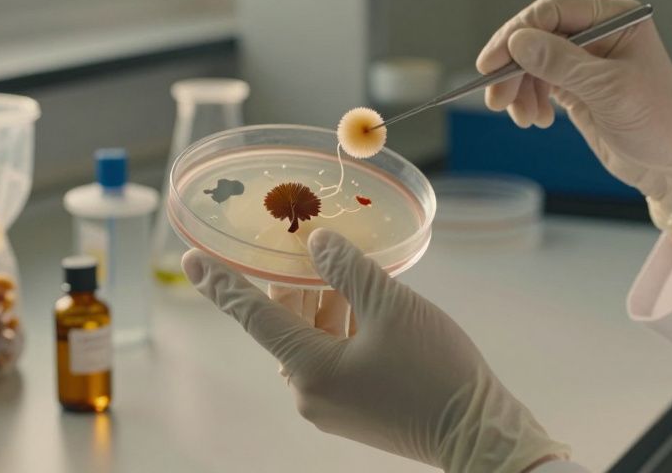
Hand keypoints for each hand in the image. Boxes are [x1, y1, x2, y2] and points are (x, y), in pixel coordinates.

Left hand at [182, 230, 569, 472]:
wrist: (479, 432)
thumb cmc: (436, 371)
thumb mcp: (392, 306)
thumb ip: (348, 269)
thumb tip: (316, 244)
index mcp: (310, 369)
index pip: (254, 316)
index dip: (222, 284)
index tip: (191, 259)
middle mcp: (310, 392)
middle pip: (287, 324)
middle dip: (297, 282)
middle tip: (307, 240)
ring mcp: (332, 404)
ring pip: (313, 338)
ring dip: (327, 301)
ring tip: (349, 267)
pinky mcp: (355, 407)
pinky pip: (334, 356)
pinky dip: (344, 325)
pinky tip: (369, 302)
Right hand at [477, 0, 671, 236]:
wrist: (671, 167)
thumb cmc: (656, 123)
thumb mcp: (609, 90)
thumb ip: (562, 63)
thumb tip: (517, 41)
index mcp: (617, 17)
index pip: (555, 10)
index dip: (518, 32)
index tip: (492, 63)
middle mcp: (599, 31)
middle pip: (538, 33)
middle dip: (513, 65)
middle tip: (496, 97)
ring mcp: (585, 57)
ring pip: (532, 59)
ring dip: (518, 87)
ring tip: (522, 118)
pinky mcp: (575, 83)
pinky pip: (538, 81)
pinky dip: (529, 98)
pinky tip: (535, 119)